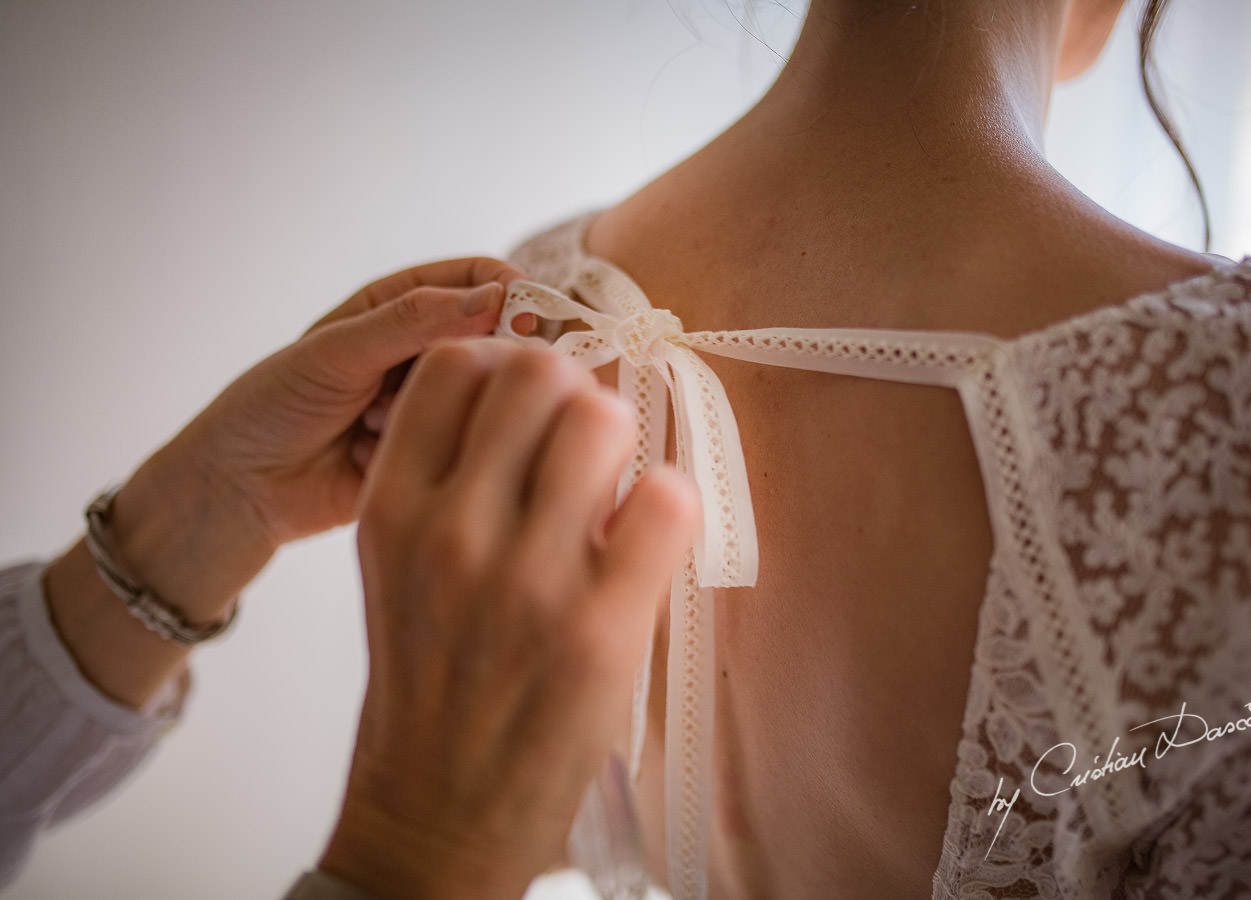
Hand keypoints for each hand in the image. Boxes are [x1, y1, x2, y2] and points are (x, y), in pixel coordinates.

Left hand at [99, 257, 523, 627]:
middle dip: (473, 363)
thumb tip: (496, 298)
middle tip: (449, 382)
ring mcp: (432, 403)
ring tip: (365, 421)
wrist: (242, 488)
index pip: (482, 280)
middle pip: (494, 341)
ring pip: (477, 397)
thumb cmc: (276, 405)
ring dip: (427, 410)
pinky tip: (365, 456)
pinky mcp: (433, 453)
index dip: (515, 295)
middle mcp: (425, 351)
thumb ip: (415, 322)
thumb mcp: (339, 351)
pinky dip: (416, 448)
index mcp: (402, 305)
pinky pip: (457, 443)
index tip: (531, 321)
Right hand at [321, 340, 697, 899]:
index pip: (454, 366)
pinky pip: (666, 501)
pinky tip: (646, 535)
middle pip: (537, 374)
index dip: (506, 363)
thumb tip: (543, 404)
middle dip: (572, 391)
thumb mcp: (400, 568)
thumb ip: (448, 482)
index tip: (532, 398)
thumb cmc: (427, 686)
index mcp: (392, 510)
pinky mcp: (601, 628)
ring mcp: (528, 580)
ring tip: (614, 489)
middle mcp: (453, 531)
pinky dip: (670, 502)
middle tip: (583, 440)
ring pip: (602, 419)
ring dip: (621, 439)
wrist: (436, 813)